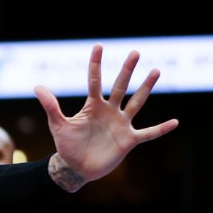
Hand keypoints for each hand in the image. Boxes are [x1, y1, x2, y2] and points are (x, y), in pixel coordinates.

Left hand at [34, 44, 178, 190]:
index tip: (98, 46)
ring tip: (155, 71)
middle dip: (127, 70)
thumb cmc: (66, 145)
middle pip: (120, 86)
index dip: (96, 64)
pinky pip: (148, 133)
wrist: (75, 167)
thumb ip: (51, 106)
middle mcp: (109, 111)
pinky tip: (175, 122)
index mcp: (93, 106)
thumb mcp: (58, 124)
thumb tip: (37, 87)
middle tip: (135, 52)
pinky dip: (161, 129)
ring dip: (146, 88)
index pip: (95, 81)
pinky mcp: (128, 140)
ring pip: (137, 102)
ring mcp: (121, 124)